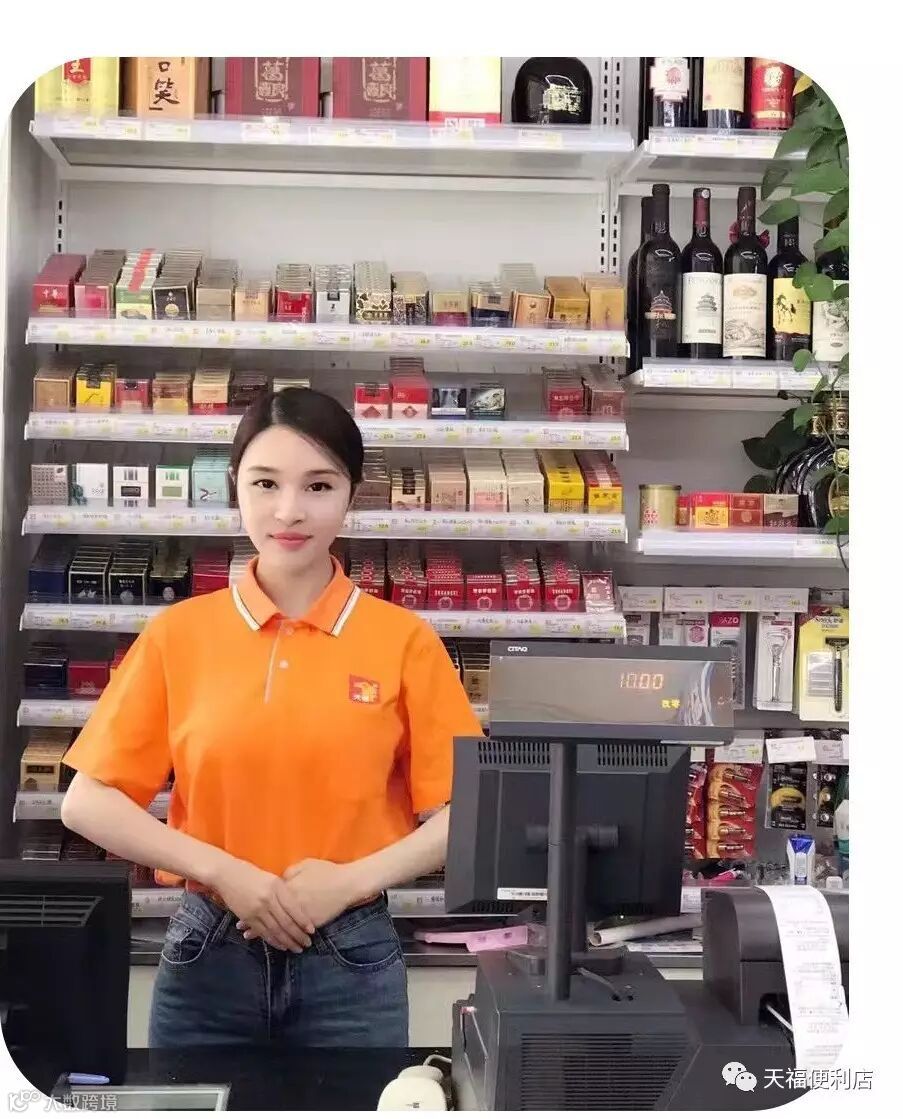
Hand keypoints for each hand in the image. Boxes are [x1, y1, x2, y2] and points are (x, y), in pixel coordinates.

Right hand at [211, 855, 314, 951]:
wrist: (226, 874)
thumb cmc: (251, 873)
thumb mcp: (271, 878)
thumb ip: (283, 891)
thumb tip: (297, 906)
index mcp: (277, 886)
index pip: (294, 908)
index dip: (303, 921)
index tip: (312, 931)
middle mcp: (268, 898)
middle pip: (286, 922)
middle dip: (298, 935)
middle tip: (307, 944)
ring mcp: (257, 909)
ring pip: (275, 930)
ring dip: (287, 942)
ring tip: (297, 949)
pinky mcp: (247, 917)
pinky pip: (263, 932)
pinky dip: (273, 941)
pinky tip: (281, 946)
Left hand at [238, 859, 365, 939]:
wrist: (347, 884)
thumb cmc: (327, 872)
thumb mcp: (306, 865)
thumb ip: (291, 872)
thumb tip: (280, 879)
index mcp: (288, 887)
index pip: (266, 898)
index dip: (253, 906)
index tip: (242, 911)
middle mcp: (291, 902)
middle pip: (269, 914)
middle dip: (254, 922)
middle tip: (242, 930)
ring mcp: (300, 914)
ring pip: (279, 926)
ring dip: (265, 933)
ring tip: (252, 937)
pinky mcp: (310, 923)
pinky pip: (292, 932)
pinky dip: (282, 937)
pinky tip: (275, 942)